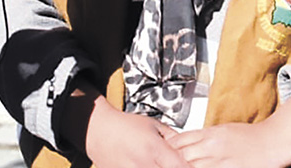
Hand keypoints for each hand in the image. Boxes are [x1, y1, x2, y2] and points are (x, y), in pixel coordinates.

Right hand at [56, 84, 187, 167]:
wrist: (97, 130)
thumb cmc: (125, 126)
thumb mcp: (154, 125)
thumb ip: (174, 138)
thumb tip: (189, 148)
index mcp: (154, 149)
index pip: (181, 167)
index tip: (193, 165)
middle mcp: (143, 165)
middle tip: (174, 163)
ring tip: (157, 162)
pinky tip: (148, 165)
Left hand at [167, 99, 290, 167]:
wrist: (273, 142)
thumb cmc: (251, 137)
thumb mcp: (223, 131)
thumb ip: (204, 137)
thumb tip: (187, 144)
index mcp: (209, 133)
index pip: (178, 140)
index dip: (167, 148)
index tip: (161, 153)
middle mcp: (211, 147)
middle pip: (180, 155)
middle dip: (170, 161)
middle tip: (162, 163)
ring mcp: (218, 161)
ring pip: (189, 166)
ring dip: (182, 167)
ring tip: (176, 167)